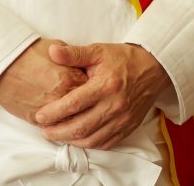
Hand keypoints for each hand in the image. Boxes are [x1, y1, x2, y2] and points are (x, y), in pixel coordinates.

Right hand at [0, 38, 87, 124]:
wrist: (3, 64)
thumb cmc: (28, 52)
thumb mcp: (55, 47)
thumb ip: (72, 58)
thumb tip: (82, 64)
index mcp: (70, 77)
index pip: (92, 89)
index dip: (93, 89)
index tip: (93, 88)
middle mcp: (62, 97)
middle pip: (84, 109)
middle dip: (87, 107)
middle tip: (88, 105)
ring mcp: (50, 111)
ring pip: (71, 123)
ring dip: (75, 122)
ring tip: (77, 117)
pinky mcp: (36, 119)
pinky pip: (54, 128)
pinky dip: (60, 127)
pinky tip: (62, 123)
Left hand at [35, 42, 170, 150]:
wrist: (153, 68)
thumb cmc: (124, 58)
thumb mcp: (99, 50)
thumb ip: (74, 54)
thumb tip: (52, 52)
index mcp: (105, 85)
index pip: (74, 104)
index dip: (54, 112)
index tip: (40, 115)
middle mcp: (114, 106)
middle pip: (81, 127)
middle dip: (58, 132)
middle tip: (44, 130)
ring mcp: (122, 120)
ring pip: (92, 140)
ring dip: (72, 141)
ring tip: (57, 135)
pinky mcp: (127, 128)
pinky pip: (105, 143)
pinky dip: (89, 144)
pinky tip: (78, 139)